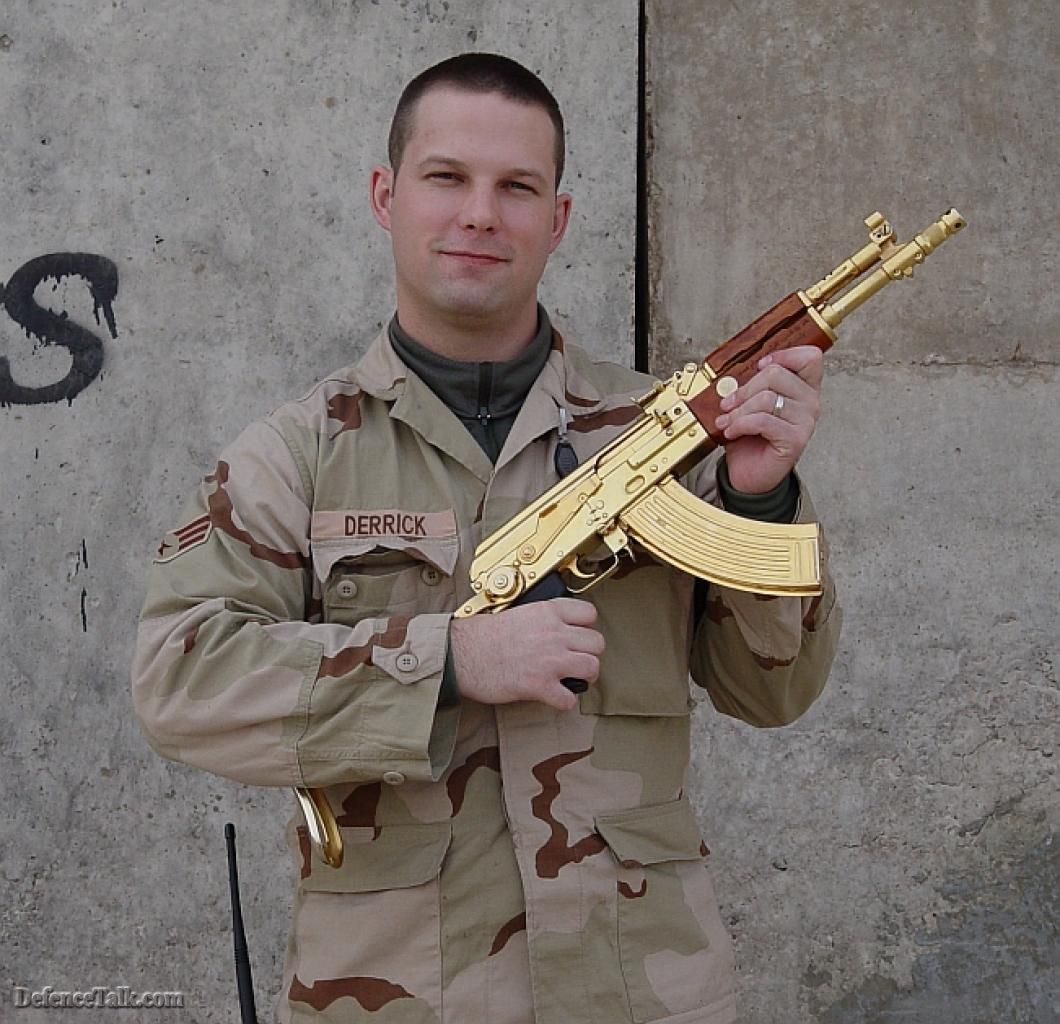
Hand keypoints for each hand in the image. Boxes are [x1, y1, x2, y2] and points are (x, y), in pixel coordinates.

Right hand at [449, 598, 603, 711]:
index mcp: (547, 612)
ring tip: (573, 680)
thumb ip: (542, 619)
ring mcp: (549, 660)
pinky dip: (564, 702)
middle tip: (578, 661)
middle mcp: (553, 634)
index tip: (578, 635)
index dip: (586, 627)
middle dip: (589, 654)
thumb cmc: (481, 636)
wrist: (460, 654)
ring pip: (592, 668)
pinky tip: (555, 697)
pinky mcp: (540, 685)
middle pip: (597, 643)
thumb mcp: (517, 612)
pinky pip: (569, 698)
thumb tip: (557, 629)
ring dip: (585, 677)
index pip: (589, 614)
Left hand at [713, 345, 823, 493]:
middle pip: (776, 374)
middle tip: (728, 405)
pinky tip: (731, 432)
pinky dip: (741, 424)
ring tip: (726, 421)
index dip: (783, 355)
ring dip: (738, 410)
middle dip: (744, 389)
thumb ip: (752, 385)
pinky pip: (763, 420)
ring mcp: (806, 421)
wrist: (749, 473)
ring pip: (766, 398)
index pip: (810, 357)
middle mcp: (810, 402)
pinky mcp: (795, 440)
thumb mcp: (750, 404)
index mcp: (804, 389)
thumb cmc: (751, 438)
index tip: (759, 367)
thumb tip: (734, 374)